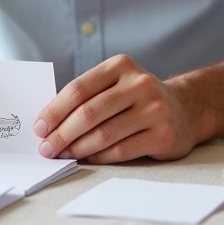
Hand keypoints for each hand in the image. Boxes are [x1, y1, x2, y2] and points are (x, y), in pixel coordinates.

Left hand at [32, 55, 197, 163]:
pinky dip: (98, 157)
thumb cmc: (137, 99)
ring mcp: (154, 109)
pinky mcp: (163, 135)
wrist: (185, 109)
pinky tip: (87, 159)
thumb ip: (87, 97)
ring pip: (104, 134)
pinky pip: (121, 150)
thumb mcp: (116, 84)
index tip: (38, 128)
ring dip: (77, 148)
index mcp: (121, 66)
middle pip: (89, 113)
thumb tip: (48, 124)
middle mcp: (139, 84)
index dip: (54, 110)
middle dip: (62, 134)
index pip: (79, 89)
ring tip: (63, 155)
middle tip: (46, 148)